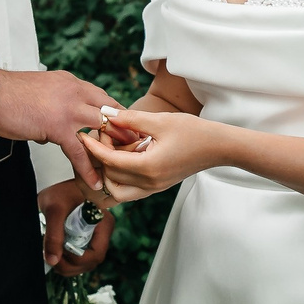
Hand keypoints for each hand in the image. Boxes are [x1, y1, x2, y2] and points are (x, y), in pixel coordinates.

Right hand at [0, 67, 113, 187]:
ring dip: (114, 147)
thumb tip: (50, 131)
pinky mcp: (58, 126)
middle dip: (123, 129)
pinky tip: (94, 181)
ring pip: (102, 128)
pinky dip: (88, 168)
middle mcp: (74, 92)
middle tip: (134, 146)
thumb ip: (51, 108)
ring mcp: (68, 109)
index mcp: (70, 83)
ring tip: (123, 165)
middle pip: (110, 110)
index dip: (114, 114)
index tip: (122, 128)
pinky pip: (79, 151)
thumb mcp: (39, 94)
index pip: (102, 97)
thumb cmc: (7, 96)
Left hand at [40, 179, 115, 275]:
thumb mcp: (54, 211)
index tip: (58, 251)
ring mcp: (95, 238)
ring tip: (51, 254)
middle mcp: (103, 233)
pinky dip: (67, 261)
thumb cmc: (61, 192)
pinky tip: (55, 252)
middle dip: (70, 265)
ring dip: (67, 266)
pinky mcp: (87, 240)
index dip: (76, 259)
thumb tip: (52, 260)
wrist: (59, 185)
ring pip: (85, 264)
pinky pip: (80, 259)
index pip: (95, 254)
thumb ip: (53, 235)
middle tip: (51, 257)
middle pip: (91, 262)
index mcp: (103, 224)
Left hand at [82, 105, 223, 201]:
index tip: (84, 135)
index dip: (93, 147)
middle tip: (105, 135)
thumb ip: (131, 119)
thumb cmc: (193, 132)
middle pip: (110, 177)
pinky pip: (130, 190)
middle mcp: (149, 183)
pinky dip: (121, 177)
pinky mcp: (157, 187)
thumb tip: (106, 114)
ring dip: (109, 172)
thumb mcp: (160, 121)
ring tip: (115, 149)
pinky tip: (125, 156)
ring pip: (117, 190)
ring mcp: (154, 188)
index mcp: (148, 168)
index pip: (110, 161)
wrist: (219, 148)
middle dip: (101, 157)